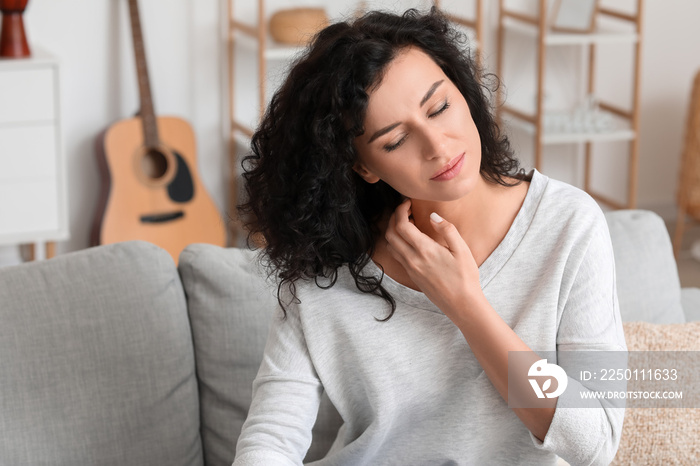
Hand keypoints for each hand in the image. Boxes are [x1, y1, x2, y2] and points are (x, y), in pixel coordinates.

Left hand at [384, 199, 480, 319]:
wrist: (461, 304)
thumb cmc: (465, 277)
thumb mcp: (462, 250)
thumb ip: (447, 229)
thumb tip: (433, 215)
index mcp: (424, 250)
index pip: (401, 225)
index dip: (400, 210)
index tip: (408, 203)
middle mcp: (412, 259)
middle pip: (390, 234)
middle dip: (394, 218)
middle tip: (406, 210)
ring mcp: (410, 268)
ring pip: (390, 245)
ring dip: (394, 231)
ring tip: (409, 224)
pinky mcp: (411, 275)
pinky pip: (396, 255)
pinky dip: (397, 243)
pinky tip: (411, 241)